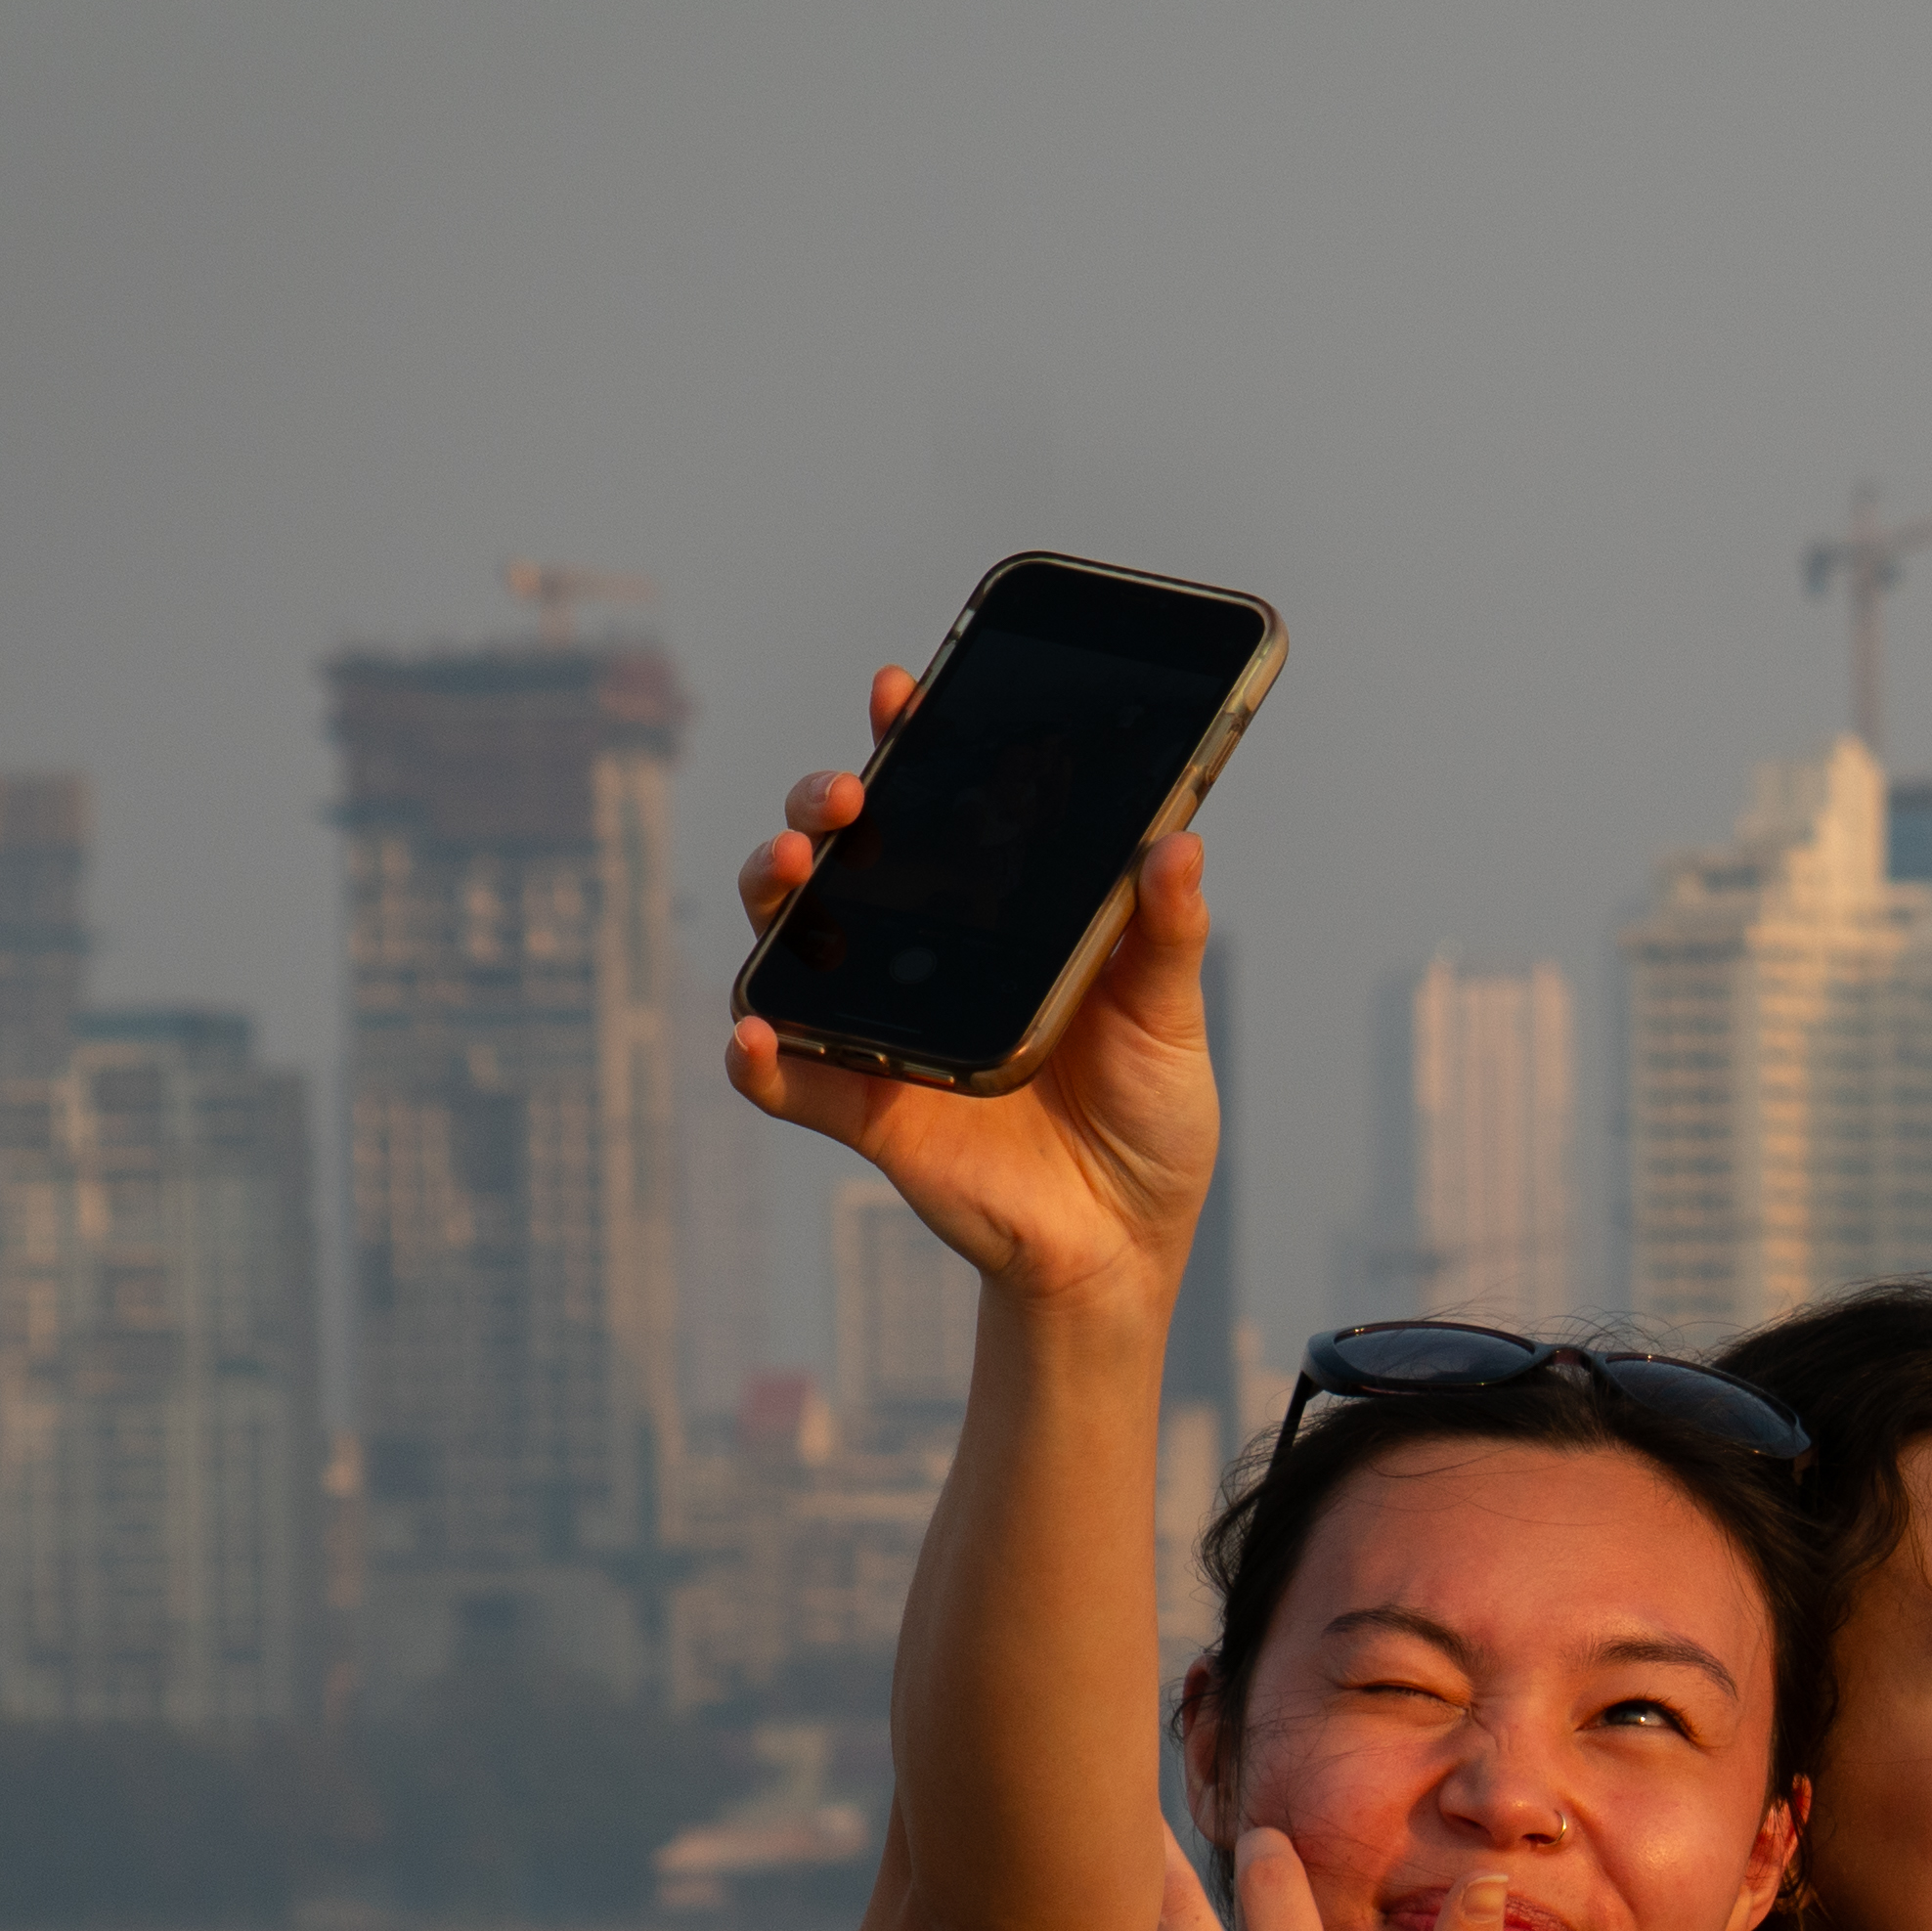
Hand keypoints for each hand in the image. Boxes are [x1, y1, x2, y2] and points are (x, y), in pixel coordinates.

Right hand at [728, 665, 1223, 1317]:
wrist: (1125, 1240)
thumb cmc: (1147, 1117)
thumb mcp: (1169, 1016)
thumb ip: (1165, 934)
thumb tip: (1176, 838)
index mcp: (998, 918)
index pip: (941, 811)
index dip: (910, 745)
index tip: (899, 691)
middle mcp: (925, 959)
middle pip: (844, 858)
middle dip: (821, 808)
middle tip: (846, 795)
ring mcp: (885, 1030)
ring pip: (794, 945)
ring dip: (775, 899)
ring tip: (792, 871)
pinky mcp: (869, 1112)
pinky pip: (791, 1081)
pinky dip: (759, 1058)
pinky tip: (755, 1032)